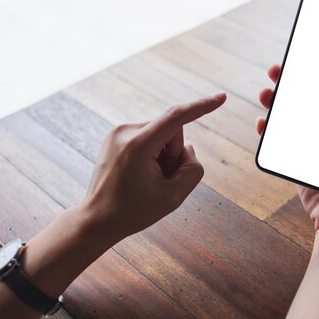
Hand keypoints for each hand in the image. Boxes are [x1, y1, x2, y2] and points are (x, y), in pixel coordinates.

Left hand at [81, 92, 226, 241]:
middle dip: (175, 153)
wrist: (96, 221)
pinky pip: (149, 137)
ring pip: (162, 134)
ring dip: (164, 155)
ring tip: (148, 179)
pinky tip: (140, 174)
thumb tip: (187, 149)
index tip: (222, 96)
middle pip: (173, 131)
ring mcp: (118, 132)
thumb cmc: (133, 212)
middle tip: (161, 180)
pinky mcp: (116, 136)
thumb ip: (192, 168)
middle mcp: (125, 131)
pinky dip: (153, 154)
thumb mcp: (174, 196)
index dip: (202, 107)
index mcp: (138, 145)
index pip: (177, 117)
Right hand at [257, 64, 318, 233]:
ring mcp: (310, 148)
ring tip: (265, 93)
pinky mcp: (296, 162)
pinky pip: (278, 142)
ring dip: (276, 103)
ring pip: (289, 118)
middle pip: (306, 101)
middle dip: (290, 85)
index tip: (306, 59)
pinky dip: (268, 131)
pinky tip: (263, 121)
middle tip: (276, 70)